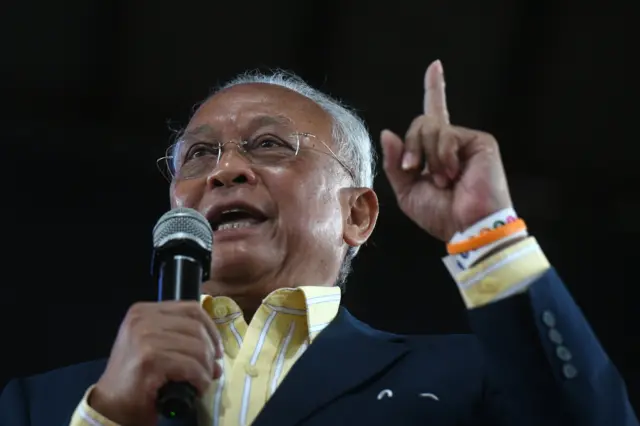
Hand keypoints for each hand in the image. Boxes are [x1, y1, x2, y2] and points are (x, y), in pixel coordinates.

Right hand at [90, 301, 222, 425]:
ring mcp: (145, 338)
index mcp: (143, 311)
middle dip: (210, 351)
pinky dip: (201, 379)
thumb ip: (178, 336)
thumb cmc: (133, 377)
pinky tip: (198, 388)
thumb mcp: (152, 344)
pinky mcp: (150, 359)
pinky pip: (191, 366)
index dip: (210, 328)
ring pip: (197, 347)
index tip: (216, 348)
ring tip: (204, 381)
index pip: (190, 309)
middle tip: (212, 369)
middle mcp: (142, 319)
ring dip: (207, 368)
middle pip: (196, 327)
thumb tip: (216, 349)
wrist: (109, 406)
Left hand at [381, 60, 512, 241]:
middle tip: (414, 171)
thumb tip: (387, 132)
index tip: (435, 66)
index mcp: (436, 153)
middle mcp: (451, 142)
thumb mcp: (407, 191)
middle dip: (411, 148)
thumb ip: (395, 163)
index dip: (435, 89)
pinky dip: (442, 156)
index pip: (433, 115)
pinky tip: (454, 174)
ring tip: (442, 180)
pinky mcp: (479, 141)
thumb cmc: (440, 214)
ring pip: (430, 127)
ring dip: (428, 156)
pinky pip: (446, 135)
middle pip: (420, 123)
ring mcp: (465, 140)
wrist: (467, 227)